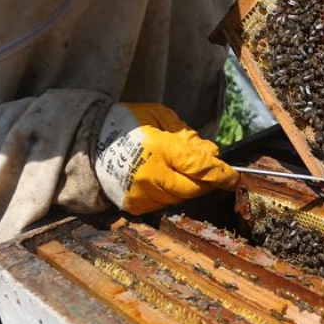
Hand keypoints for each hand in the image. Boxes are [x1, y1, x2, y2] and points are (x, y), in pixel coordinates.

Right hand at [94, 103, 238, 214]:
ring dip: (189, 187)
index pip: (201, 168)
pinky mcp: (135, 206)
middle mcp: (153, 176)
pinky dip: (171, 193)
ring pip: (181, 198)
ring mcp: (143, 194)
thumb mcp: (159, 117)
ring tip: (180, 170)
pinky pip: (164, 204)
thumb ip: (187, 135)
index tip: (235, 177)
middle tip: (212, 172)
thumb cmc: (126, 124)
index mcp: (160, 150)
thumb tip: (210, 153)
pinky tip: (166, 179)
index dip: (222, 174)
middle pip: (195, 188)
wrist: (88, 144)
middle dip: (208, 182)